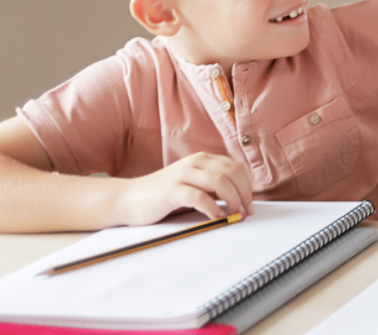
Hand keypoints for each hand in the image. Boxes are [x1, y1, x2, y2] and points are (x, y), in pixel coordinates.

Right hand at [115, 152, 252, 225]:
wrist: (128, 199)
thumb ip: (213, 188)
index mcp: (202, 159)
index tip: (249, 204)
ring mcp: (182, 175)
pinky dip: (212, 208)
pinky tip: (216, 218)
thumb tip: (239, 200)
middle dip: (244, 193)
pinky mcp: (170, 190)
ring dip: (233, 199)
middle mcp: (194, 163)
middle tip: (245, 212)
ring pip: (219, 181)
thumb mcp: (193, 185)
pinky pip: (198, 196)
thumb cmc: (164, 196)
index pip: (235, 167)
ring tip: (234, 215)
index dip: (247, 186)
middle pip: (231, 173)